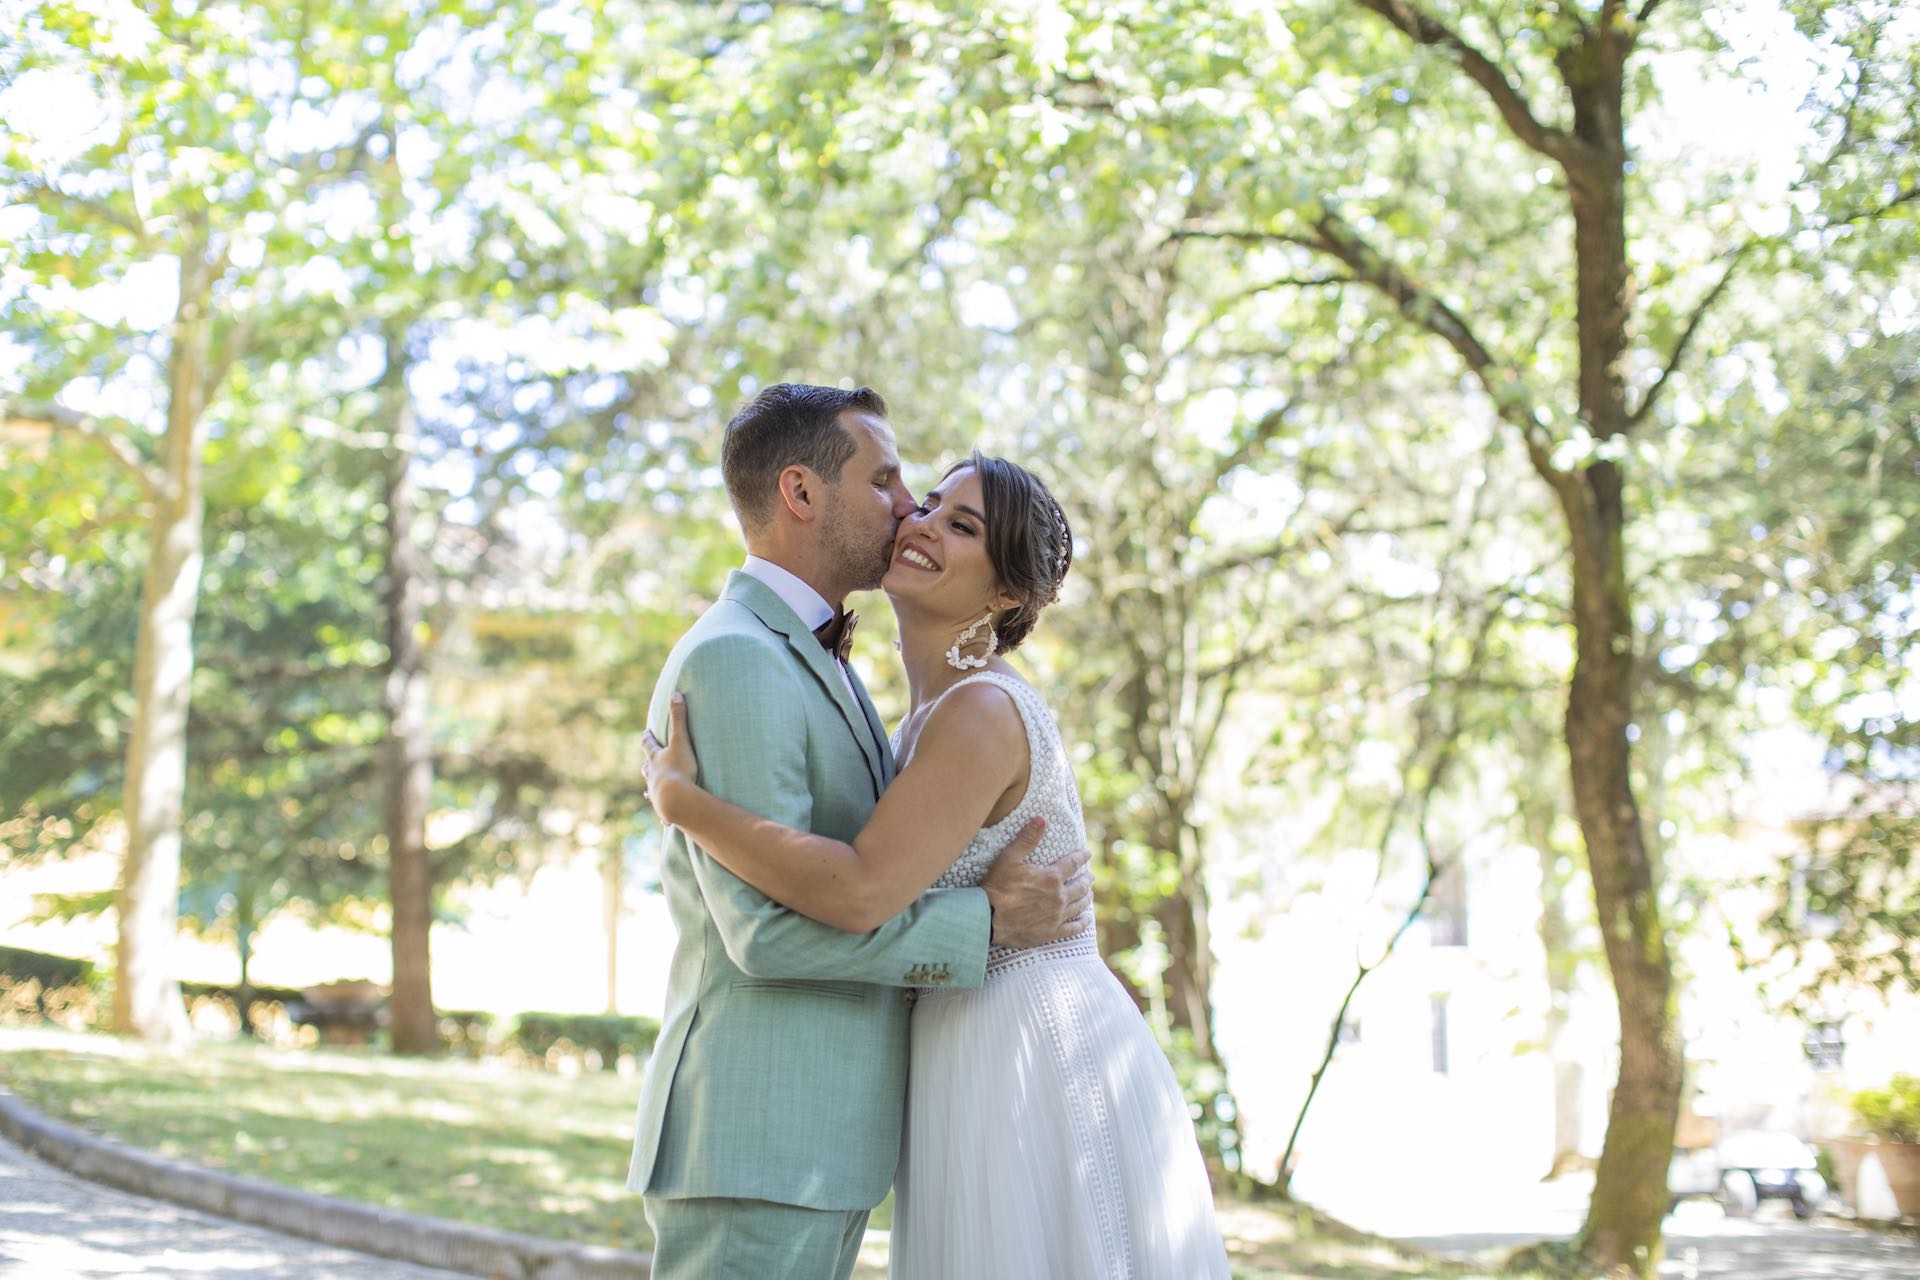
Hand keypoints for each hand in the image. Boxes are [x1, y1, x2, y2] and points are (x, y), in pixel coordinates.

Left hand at [641, 692, 696, 825]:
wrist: (676, 799)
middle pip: (646, 766)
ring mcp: (655, 792)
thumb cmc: (679, 770)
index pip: (648, 744)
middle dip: (647, 761)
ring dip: (651, 784)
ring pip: (650, 786)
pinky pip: (660, 808)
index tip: (646, 732)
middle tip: (647, 759)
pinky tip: (661, 818)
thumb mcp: (681, 741)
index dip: (647, 737)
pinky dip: (661, 808)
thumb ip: (680, 718)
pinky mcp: (662, 807)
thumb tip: (676, 693)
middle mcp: (652, 775)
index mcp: (656, 758)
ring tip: (649, 788)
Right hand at [980, 818, 1095, 948]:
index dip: (1081, 856)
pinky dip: (1081, 924)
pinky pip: (1072, 929)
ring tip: (1089, 894)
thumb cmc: (997, 887)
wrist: (988, 919)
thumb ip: (1027, 838)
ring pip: (1079, 905)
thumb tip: (1041, 818)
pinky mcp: (1051, 932)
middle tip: (1090, 876)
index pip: (1072, 863)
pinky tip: (1086, 921)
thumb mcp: (1009, 858)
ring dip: (1086, 898)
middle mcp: (1059, 897)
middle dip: (1086, 879)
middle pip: (1080, 886)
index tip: (1087, 853)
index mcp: (1051, 877)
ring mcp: (1056, 916)